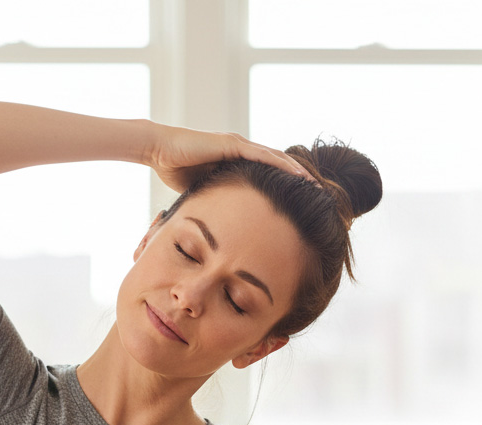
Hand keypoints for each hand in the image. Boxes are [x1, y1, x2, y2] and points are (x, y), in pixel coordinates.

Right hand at [142, 123, 314, 193]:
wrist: (160, 151)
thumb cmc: (176, 170)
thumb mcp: (204, 191)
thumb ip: (218, 199)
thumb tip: (224, 224)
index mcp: (238, 162)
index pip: (270, 175)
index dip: (289, 187)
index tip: (305, 203)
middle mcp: (243, 150)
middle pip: (280, 165)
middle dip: (301, 180)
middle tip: (321, 197)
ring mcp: (240, 145)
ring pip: (278, 159)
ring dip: (299, 173)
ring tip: (318, 188)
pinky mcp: (234, 144)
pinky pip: (264, 156)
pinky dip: (282, 166)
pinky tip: (299, 176)